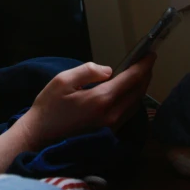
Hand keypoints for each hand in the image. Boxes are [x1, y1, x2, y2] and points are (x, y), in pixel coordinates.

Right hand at [18, 55, 155, 150]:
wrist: (40, 135)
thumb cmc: (48, 106)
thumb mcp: (63, 80)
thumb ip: (88, 71)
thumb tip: (109, 70)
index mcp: (101, 99)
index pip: (131, 79)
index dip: (143, 65)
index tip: (150, 55)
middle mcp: (111, 114)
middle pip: (138, 92)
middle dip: (144, 75)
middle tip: (146, 63)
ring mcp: (112, 126)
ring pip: (135, 104)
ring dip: (140, 88)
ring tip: (140, 75)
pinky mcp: (109, 133)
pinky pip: (128, 113)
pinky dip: (133, 100)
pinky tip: (129, 93)